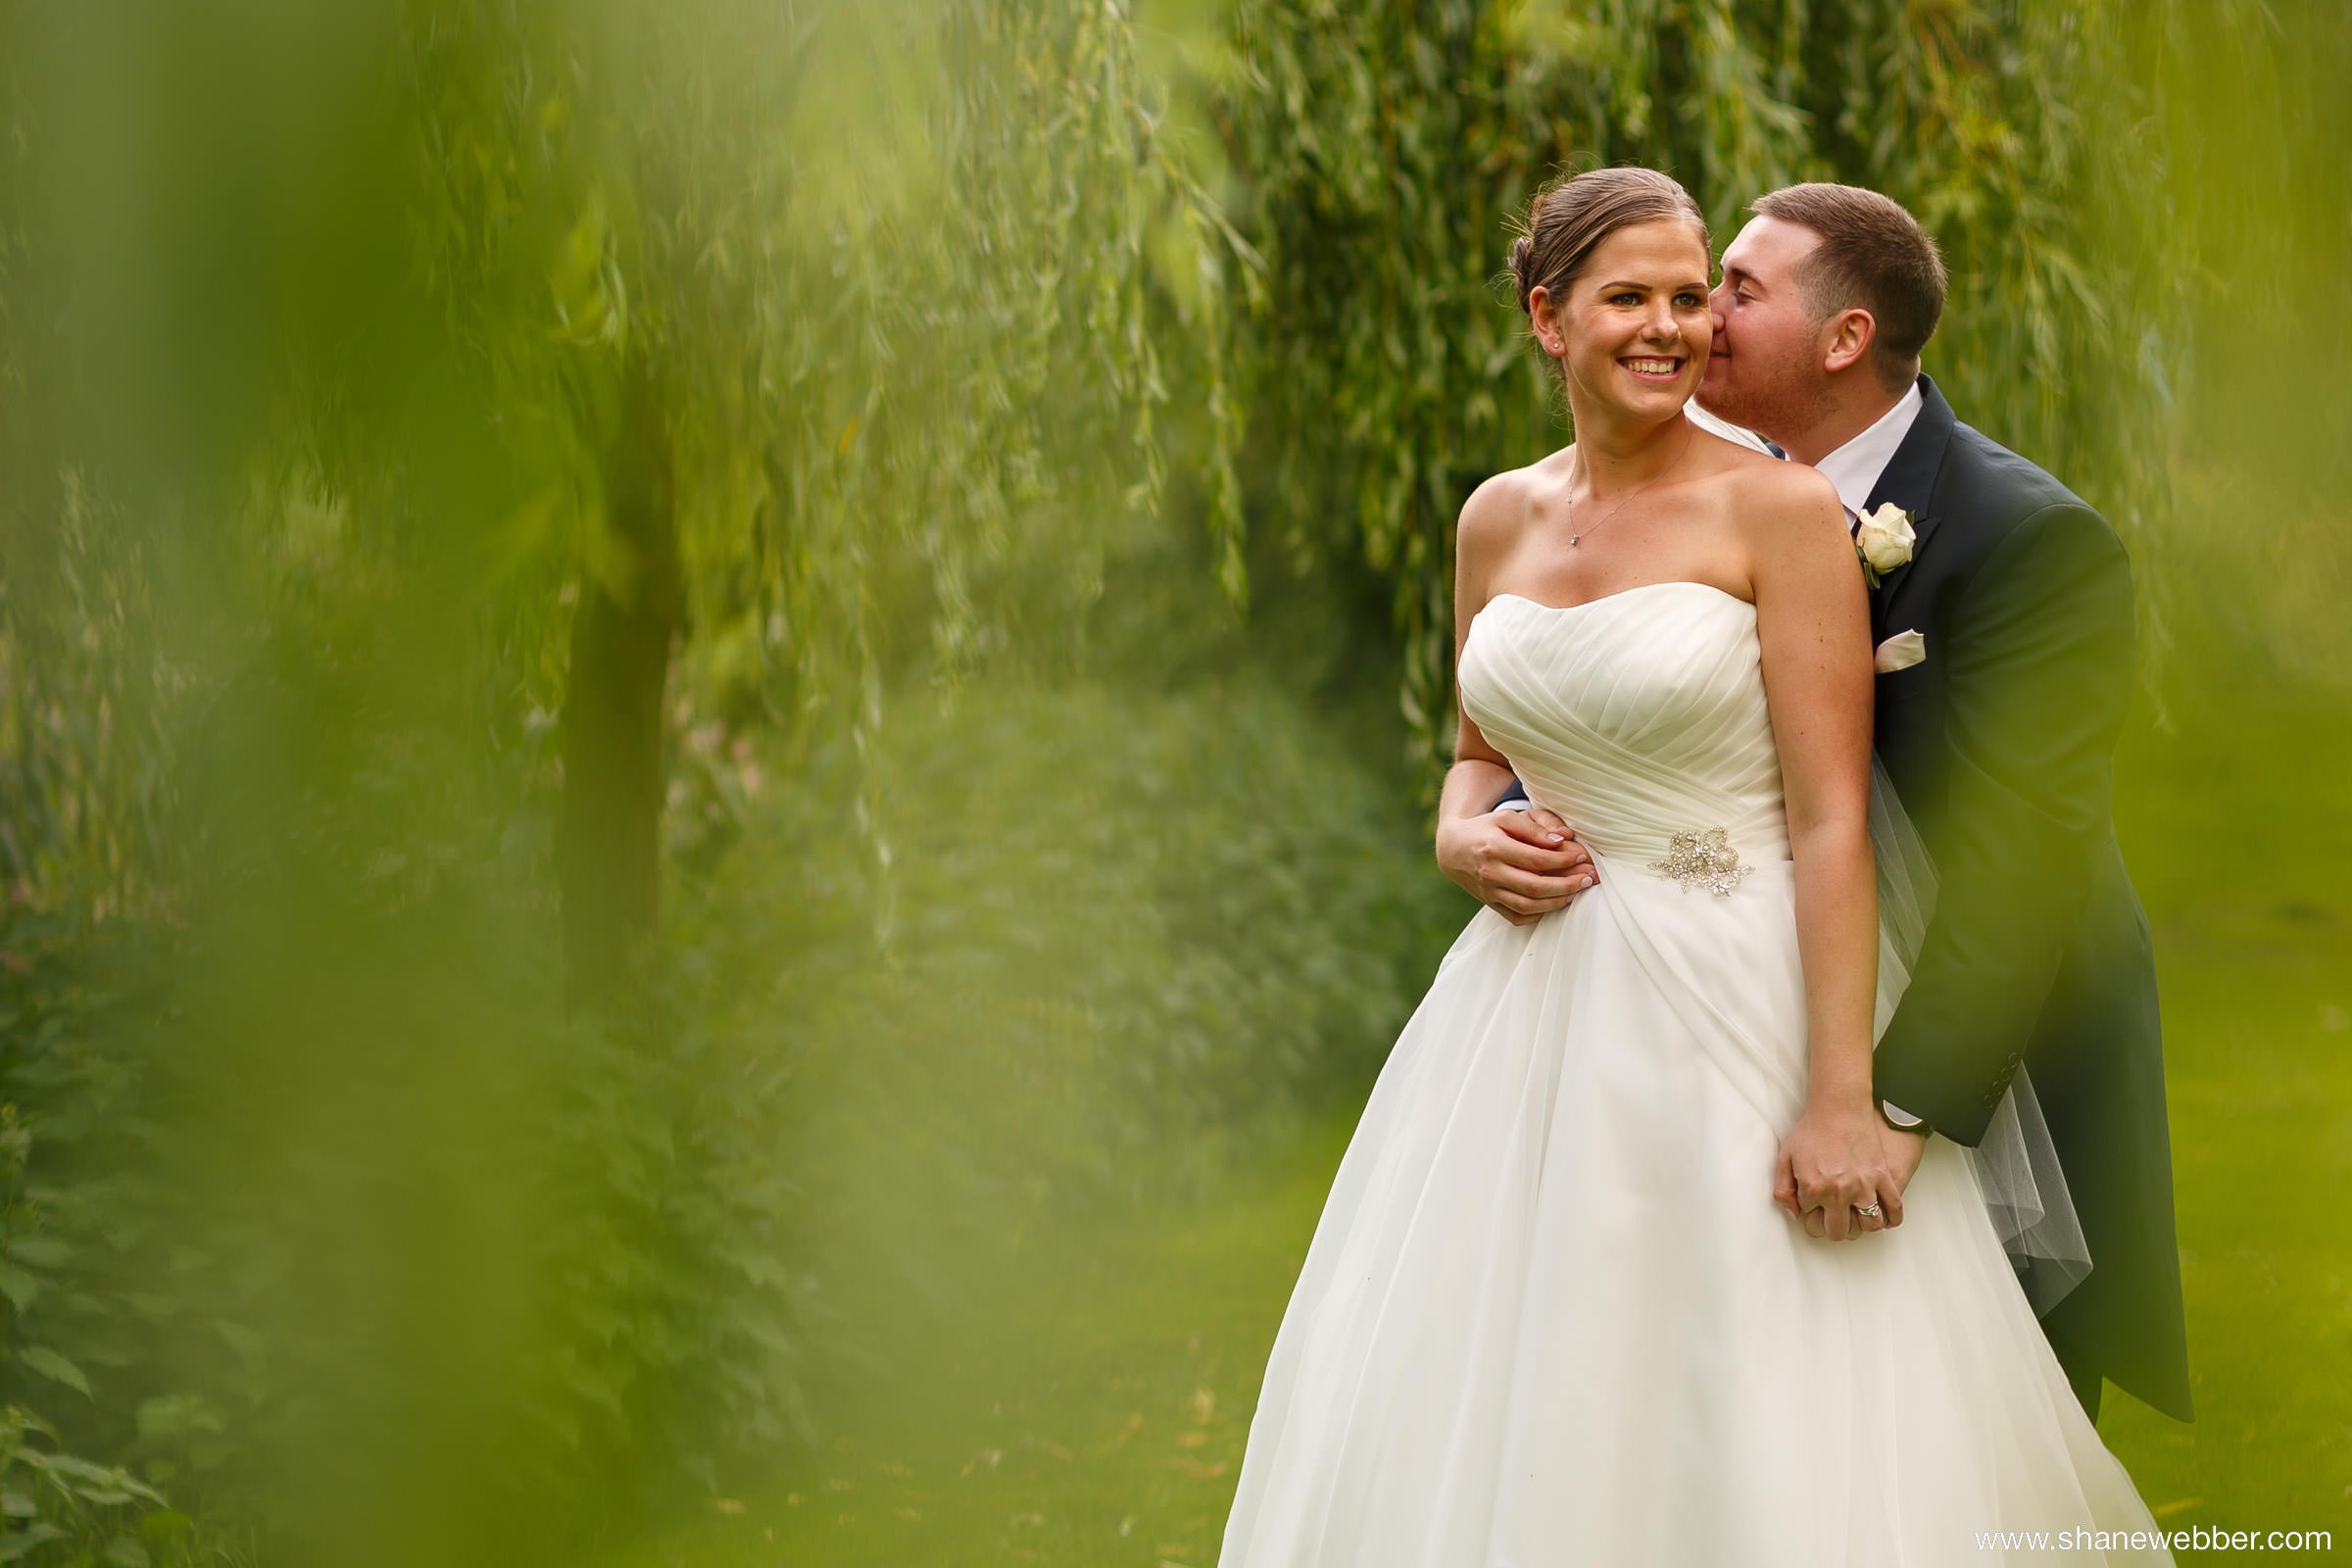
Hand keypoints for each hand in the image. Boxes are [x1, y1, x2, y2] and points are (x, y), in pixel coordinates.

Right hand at [1434, 805, 1595, 925]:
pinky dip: (1539, 913)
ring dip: (1557, 901)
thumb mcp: (1507, 819)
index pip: (1537, 859)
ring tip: (1576, 892)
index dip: (1564, 860)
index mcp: (1494, 848)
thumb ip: (1534, 827)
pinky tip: (1554, 903)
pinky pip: (1518, 917)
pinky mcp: (1490, 904)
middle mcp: (1490, 873)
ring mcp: (1489, 892)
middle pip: (1535, 886)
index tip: (1583, 857)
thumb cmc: (1486, 829)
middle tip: (1588, 878)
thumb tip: (1562, 839)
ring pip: (1528, 905)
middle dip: (1567, 884)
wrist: (1453, 849)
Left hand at [1772, 1102, 1909, 1240]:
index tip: (1812, 1199)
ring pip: (1869, 1225)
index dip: (1809, 1208)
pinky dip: (1891, 1218)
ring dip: (1861, 1225)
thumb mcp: (1785, 1158)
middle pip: (1838, 1231)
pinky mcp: (1883, 1178)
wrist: (1839, 1109)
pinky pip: (1894, 1208)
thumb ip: (1783, 1189)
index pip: (1809, 1217)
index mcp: (1813, 1188)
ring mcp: (1864, 1186)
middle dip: (1831, 1227)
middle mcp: (1839, 1192)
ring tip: (1855, 1216)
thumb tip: (1794, 1213)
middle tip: (1832, 1217)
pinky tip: (1883, 1216)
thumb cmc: (1811, 1131)